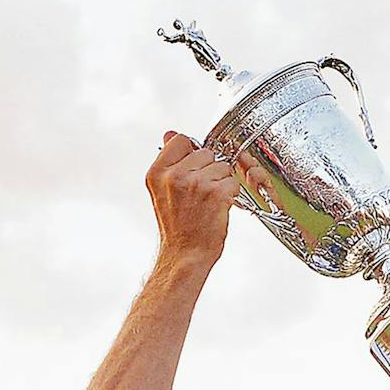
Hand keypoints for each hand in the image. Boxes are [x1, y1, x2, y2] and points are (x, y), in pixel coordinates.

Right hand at [146, 132, 240, 269]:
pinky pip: (232, 181)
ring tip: (209, 202)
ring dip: (221, 182)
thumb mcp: (162, 191)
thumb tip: (170, 134)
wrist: (185, 255)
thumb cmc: (177, 228)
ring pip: (222, 166)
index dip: (191, 153)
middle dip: (208, 169)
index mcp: (157, 172)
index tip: (192, 170)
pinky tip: (218, 207)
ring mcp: (196, 183)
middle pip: (206, 151)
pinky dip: (230, 194)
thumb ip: (168, 161)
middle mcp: (175, 175)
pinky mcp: (216, 193)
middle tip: (200, 193)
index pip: (180, 140)